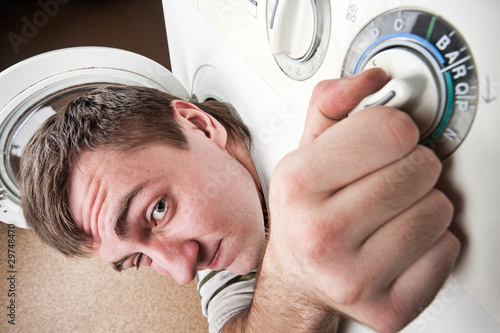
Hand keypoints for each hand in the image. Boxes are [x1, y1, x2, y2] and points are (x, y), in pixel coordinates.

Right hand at [265, 68, 459, 331]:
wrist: (299, 276)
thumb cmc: (305, 212)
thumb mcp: (306, 150)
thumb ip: (334, 103)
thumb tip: (371, 78)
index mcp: (297, 185)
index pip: (390, 129)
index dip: (394, 129)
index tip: (383, 141)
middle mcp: (319, 235)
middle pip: (421, 169)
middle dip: (412, 166)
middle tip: (387, 179)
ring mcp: (352, 277)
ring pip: (440, 210)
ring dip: (424, 204)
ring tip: (390, 212)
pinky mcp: (385, 309)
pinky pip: (447, 251)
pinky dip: (432, 243)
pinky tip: (398, 243)